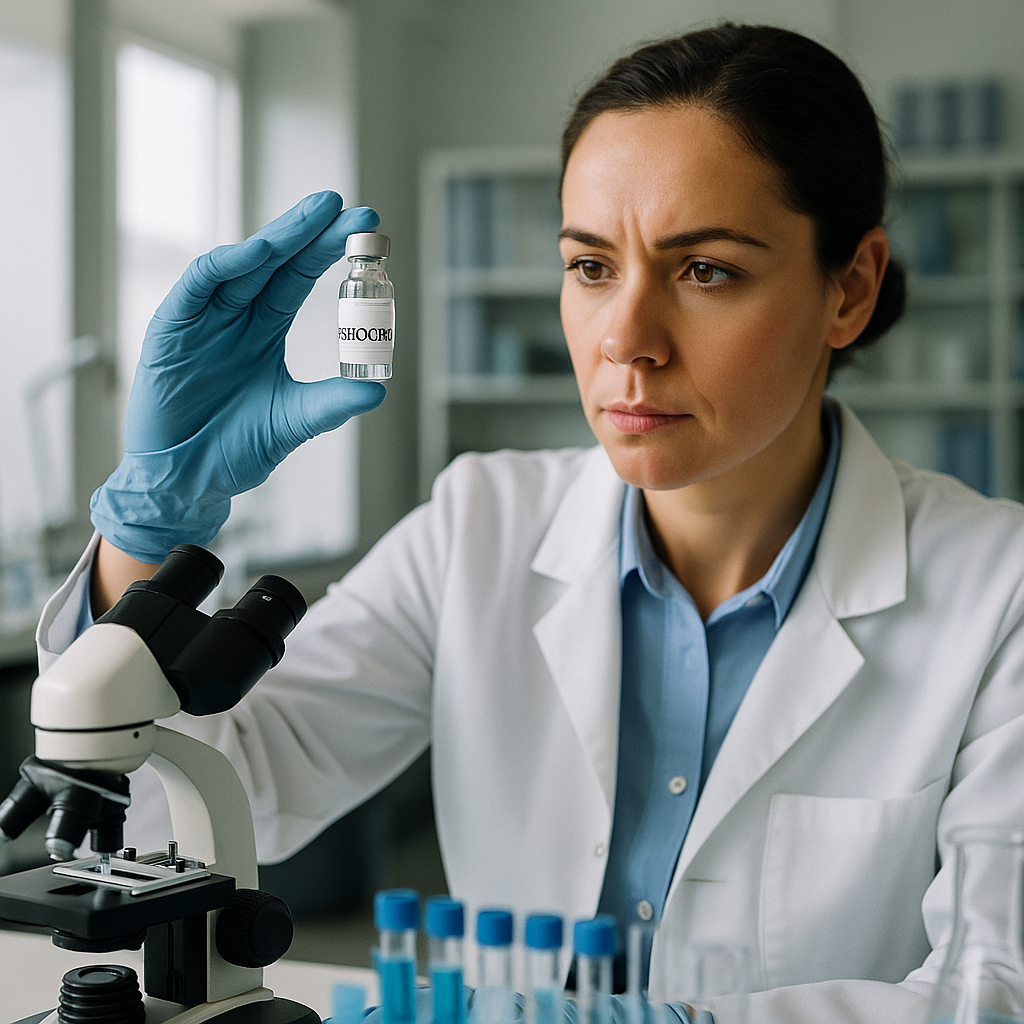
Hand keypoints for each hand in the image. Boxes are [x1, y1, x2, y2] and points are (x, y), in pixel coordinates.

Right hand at [90, 191, 385, 562]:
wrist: (187, 483)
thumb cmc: (235, 450)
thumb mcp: (292, 422)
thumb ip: (331, 403)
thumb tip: (379, 389)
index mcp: (263, 330)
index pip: (299, 277)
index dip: (329, 251)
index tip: (367, 230)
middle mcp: (234, 316)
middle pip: (275, 261)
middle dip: (309, 231)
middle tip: (345, 205)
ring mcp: (202, 320)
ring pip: (241, 264)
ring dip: (277, 238)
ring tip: (313, 217)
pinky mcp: (171, 330)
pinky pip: (197, 287)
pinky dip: (227, 266)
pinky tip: (259, 252)